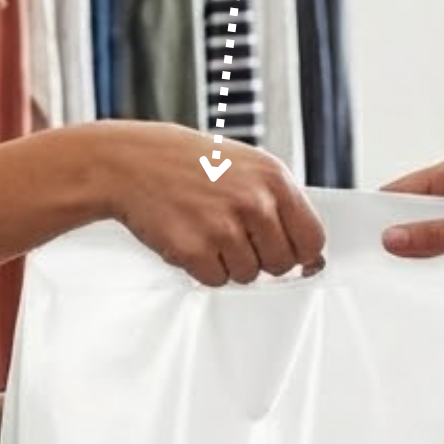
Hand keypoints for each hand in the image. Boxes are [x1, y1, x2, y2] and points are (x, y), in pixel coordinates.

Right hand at [95, 122, 325, 286]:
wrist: (131, 162)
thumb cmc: (190, 164)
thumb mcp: (247, 168)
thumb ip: (280, 206)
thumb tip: (310, 258)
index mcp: (274, 179)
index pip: (312, 239)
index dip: (298, 252)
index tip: (283, 250)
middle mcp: (254, 202)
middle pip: (281, 264)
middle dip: (260, 258)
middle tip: (232, 234)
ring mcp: (223, 226)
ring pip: (248, 275)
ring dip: (227, 262)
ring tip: (206, 230)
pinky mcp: (194, 249)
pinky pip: (215, 281)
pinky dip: (201, 268)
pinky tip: (189, 236)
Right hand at [381, 155, 443, 286]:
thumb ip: (437, 235)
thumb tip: (391, 239)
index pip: (404, 190)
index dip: (380, 212)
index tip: (360, 239)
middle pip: (415, 217)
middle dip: (400, 240)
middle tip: (375, 266)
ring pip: (432, 241)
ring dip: (423, 259)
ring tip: (400, 282)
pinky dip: (442, 271)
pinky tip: (430, 288)